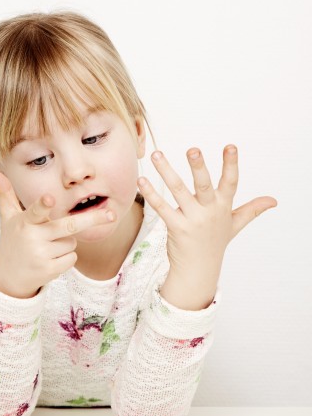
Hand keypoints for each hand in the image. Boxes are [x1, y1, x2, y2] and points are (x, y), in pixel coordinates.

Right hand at [0, 170, 115, 298]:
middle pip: (69, 227)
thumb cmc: (12, 239)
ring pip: (72, 242)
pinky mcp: (49, 270)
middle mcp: (33, 238)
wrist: (8, 276)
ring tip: (45, 247)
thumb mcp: (8, 217)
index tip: (48, 198)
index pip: (35, 211)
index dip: (42, 205)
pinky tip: (50, 259)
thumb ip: (4, 193)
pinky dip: (66, 257)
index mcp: (25, 222)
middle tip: (112, 214)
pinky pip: (72, 258)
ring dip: (65, 242)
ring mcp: (41, 255)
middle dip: (92, 219)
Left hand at [137, 145, 276, 309]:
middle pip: (204, 186)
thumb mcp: (235, 225)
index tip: (230, 146)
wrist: (199, 269)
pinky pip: (162, 208)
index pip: (230, 183)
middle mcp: (209, 212)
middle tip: (193, 149)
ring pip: (178, 191)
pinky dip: (151, 194)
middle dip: (199, 167)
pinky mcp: (176, 228)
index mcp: (223, 207)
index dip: (231, 165)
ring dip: (166, 172)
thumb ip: (252, 210)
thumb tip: (273, 200)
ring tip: (156, 154)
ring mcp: (192, 220)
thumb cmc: (215, 243)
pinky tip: (141, 180)